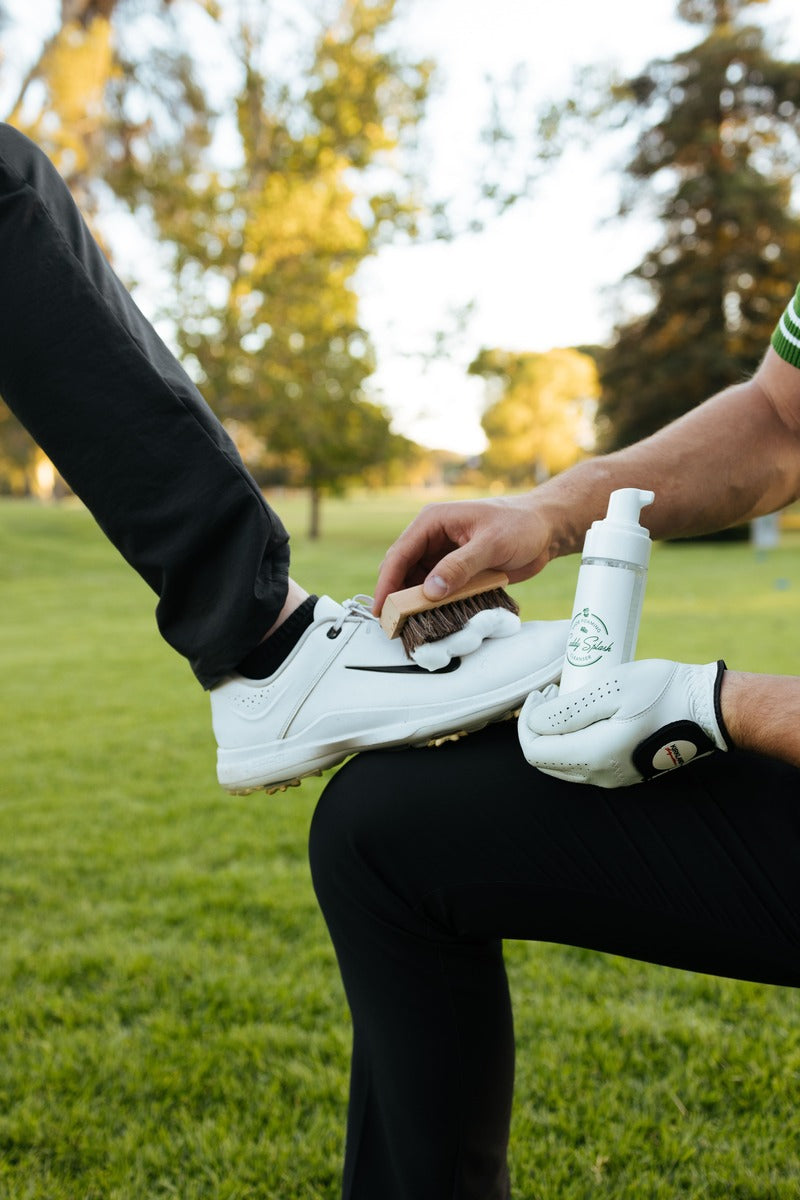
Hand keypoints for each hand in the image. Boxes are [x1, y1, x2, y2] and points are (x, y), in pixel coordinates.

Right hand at [373, 494, 552, 613]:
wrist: (546, 530)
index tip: (381, 608)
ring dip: (413, 602)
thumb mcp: (490, 544)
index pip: (401, 553)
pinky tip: (430, 619)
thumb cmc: (520, 525)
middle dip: (396, 595)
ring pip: (417, 582)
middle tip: (392, 624)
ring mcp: (444, 555)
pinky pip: (437, 590)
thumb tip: (431, 591)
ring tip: (408, 627)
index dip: (387, 582)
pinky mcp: (456, 571)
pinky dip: (432, 605)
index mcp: (434, 522)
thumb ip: (459, 567)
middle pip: (403, 569)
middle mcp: (433, 538)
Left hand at [518, 659, 730, 787]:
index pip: (534, 751)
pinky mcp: (623, 773)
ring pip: (562, 763)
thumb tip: (535, 722)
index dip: (527, 721)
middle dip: (538, 727)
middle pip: (545, 760)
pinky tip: (587, 715)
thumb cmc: (663, 692)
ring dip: (555, 733)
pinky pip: (583, 763)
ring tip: (567, 700)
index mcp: (593, 757)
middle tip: (551, 694)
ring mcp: (613, 778)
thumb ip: (567, 711)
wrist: (709, 710)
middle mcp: (600, 776)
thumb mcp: (611, 689)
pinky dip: (574, 741)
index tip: (542, 693)